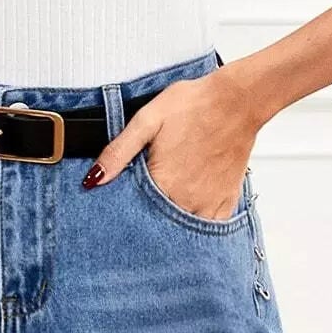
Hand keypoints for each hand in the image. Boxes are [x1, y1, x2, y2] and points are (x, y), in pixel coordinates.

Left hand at [83, 67, 262, 219]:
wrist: (238, 101)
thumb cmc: (194, 105)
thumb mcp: (147, 121)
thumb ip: (118, 152)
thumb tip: (94, 179)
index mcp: (162, 183)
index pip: (135, 215)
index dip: (128, 214)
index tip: (124, 211)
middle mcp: (184, 200)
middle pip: (159, 226)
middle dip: (150, 220)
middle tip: (150, 204)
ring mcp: (206, 205)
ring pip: (183, 231)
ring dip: (173, 225)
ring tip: (170, 204)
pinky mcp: (225, 203)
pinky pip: (209, 228)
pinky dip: (198, 226)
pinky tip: (190, 211)